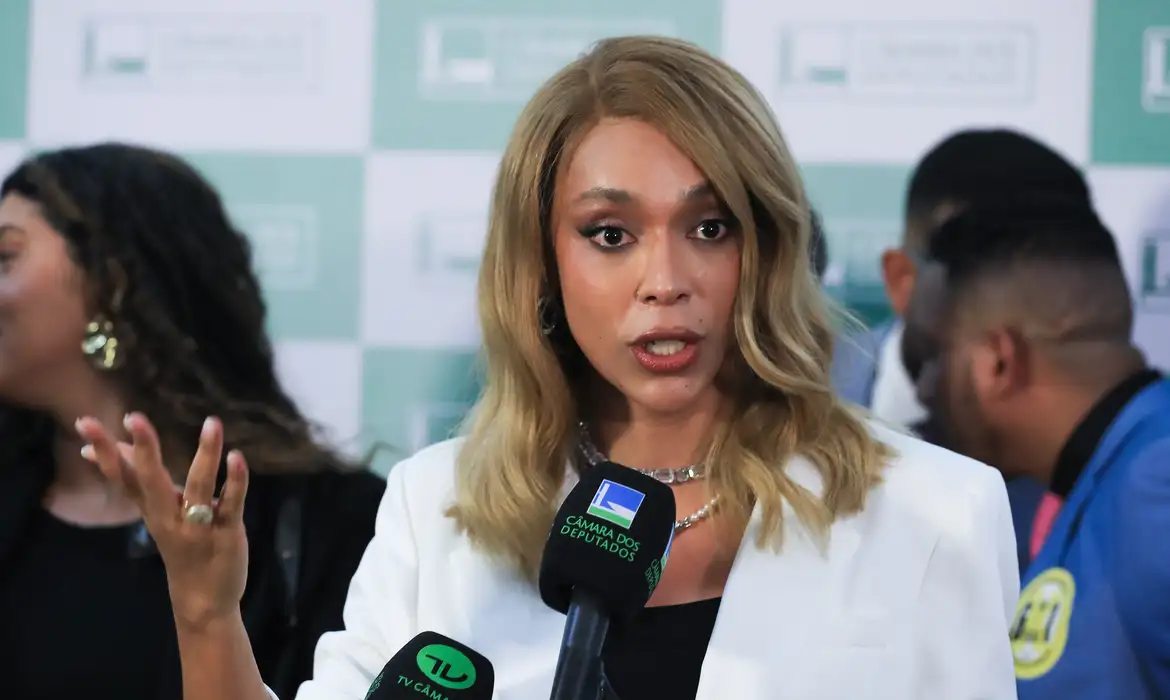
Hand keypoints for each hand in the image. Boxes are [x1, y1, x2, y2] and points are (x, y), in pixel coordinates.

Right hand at [76, 412, 249, 631]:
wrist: (202, 601)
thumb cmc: (179, 546)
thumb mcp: (154, 513)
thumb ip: (135, 481)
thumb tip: (95, 451)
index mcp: (151, 510)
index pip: (122, 477)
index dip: (105, 451)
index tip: (86, 423)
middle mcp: (169, 517)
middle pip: (151, 481)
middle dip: (143, 449)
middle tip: (134, 417)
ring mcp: (198, 525)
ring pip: (198, 486)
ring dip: (206, 454)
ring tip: (212, 423)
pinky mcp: (226, 532)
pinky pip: (231, 504)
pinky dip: (235, 481)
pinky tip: (237, 457)